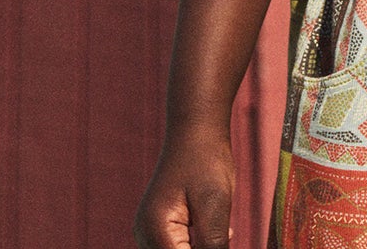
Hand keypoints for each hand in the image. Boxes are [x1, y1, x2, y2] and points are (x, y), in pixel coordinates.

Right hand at [134, 124, 233, 248]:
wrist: (196, 129)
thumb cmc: (206, 161)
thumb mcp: (215, 207)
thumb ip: (212, 248)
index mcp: (155, 230)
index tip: (220, 241)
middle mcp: (145, 235)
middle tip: (222, 232)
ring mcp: (149, 233)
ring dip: (200, 247)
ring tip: (221, 228)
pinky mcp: (159, 229)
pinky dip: (197, 246)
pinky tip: (217, 231)